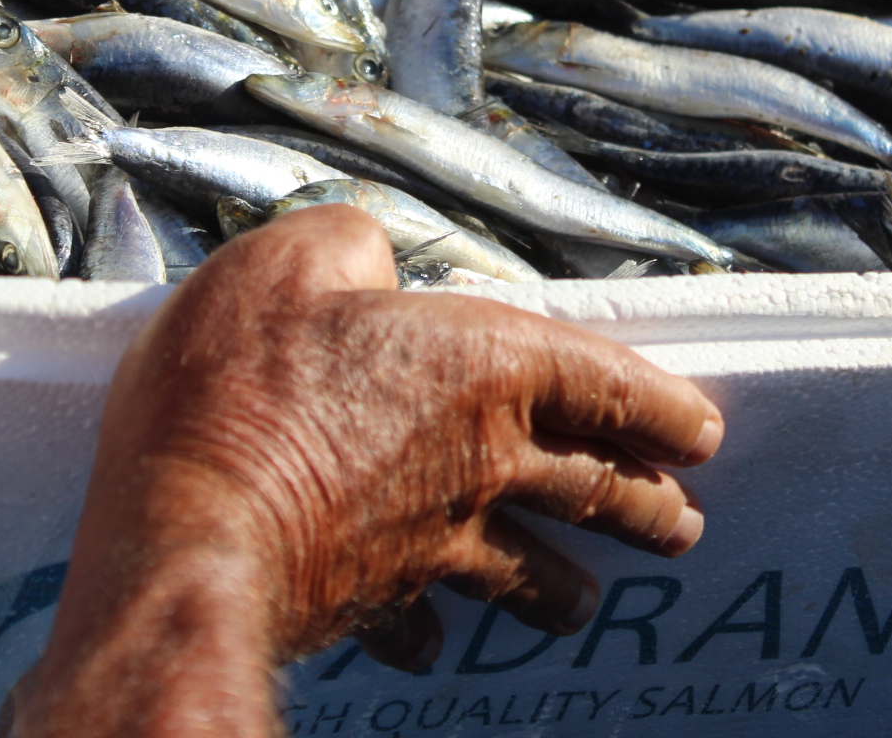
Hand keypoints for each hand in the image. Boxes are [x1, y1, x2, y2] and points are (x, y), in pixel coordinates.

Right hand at [2, 204, 722, 736]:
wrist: (188, 533)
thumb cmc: (239, 386)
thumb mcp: (292, 259)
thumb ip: (352, 247)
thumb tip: (369, 266)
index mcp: (484, 366)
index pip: (608, 385)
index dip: (664, 407)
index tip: (703, 432)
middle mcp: (482, 460)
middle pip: (595, 487)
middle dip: (648, 506)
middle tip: (682, 525)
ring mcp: (436, 541)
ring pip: (531, 574)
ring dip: (564, 589)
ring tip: (584, 603)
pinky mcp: (377, 601)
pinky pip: (419, 622)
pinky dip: (429, 633)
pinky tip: (430, 645)